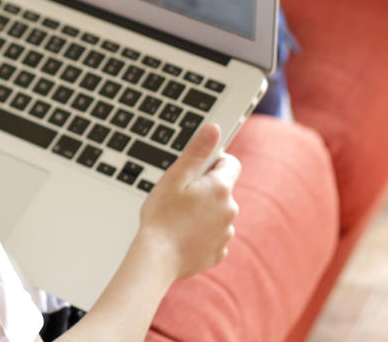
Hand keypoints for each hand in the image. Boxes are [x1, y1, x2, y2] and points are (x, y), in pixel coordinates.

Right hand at [137, 123, 240, 280]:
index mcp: (220, 187)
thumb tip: (213, 128)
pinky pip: (213, 235)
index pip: (230, 163)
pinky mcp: (219, 252)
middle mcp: (230, 209)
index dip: (213, 161)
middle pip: (222, 189)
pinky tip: (182, 235)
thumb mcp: (174, 177)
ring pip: (217, 213)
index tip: (195, 169)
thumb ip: (196, 152)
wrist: (157, 258)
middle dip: (204, 189)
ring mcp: (226, 233)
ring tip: (177, 218)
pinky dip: (201, 233)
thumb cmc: (161, 217)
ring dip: (203, 212)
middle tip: (178, 195)